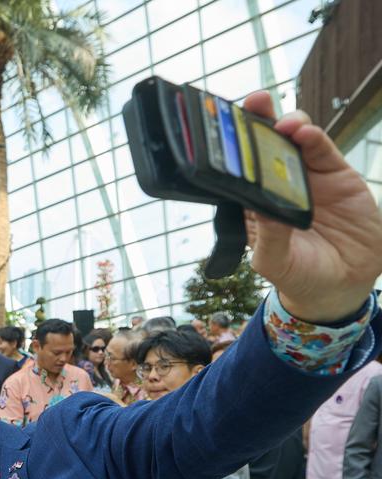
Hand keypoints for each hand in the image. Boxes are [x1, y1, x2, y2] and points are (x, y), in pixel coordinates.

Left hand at [241, 92, 381, 323]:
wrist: (344, 285)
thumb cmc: (300, 275)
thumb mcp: (276, 262)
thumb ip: (269, 237)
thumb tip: (263, 208)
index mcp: (253, 201)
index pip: (238, 166)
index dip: (233, 144)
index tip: (223, 125)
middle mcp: (278, 183)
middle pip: (265, 143)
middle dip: (258, 119)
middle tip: (253, 104)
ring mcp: (308, 177)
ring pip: (294, 139)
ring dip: (287, 124)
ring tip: (283, 125)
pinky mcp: (336, 175)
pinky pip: (323, 150)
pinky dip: (315, 138)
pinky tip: (306, 133)